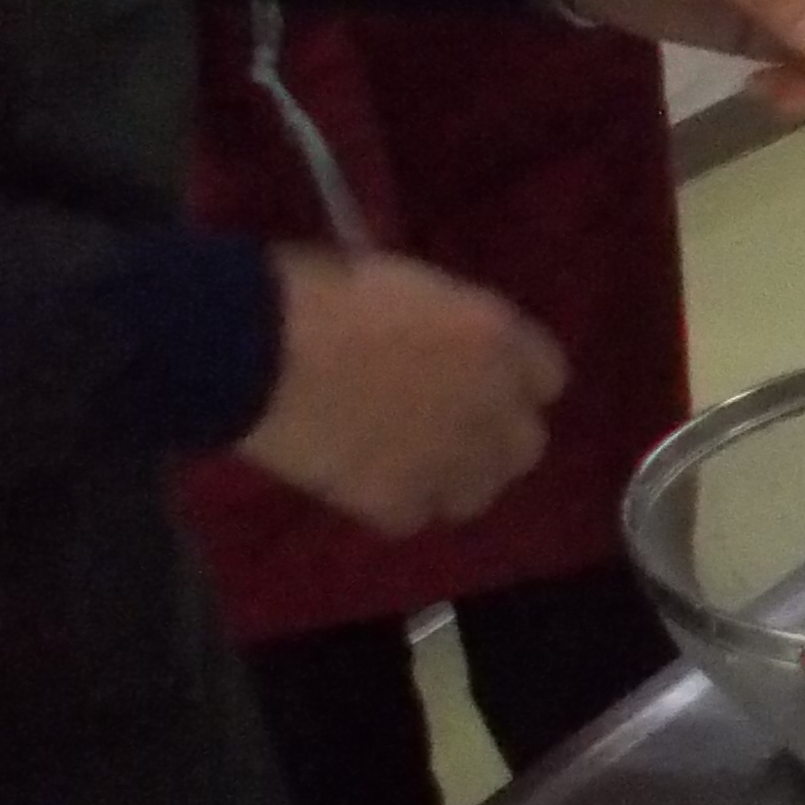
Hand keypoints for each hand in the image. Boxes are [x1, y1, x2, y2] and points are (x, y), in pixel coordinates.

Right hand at [240, 249, 567, 537]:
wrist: (255, 345)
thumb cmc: (320, 290)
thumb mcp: (410, 286)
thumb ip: (450, 323)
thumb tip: (446, 343)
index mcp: (496, 335)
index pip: (548, 376)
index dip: (512, 383)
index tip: (481, 382)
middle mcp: (490, 403)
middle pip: (525, 445)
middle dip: (492, 439)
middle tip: (447, 429)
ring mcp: (448, 459)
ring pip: (477, 492)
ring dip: (450, 480)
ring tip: (408, 464)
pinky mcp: (397, 502)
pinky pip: (414, 518)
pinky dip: (392, 505)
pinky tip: (364, 482)